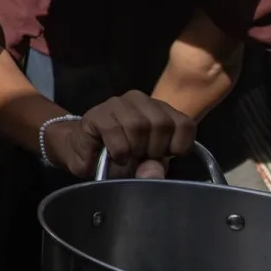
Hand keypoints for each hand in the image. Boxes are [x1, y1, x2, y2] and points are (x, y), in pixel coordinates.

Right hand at [49, 91, 195, 178]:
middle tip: (141, 157)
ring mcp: (117, 104)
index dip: (178, 146)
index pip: (184, 124)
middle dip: (154, 149)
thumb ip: (156, 167)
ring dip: (133, 149)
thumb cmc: (122, 158)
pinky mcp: (97, 113)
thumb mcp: (146, 166)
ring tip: (127, 156)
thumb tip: (154, 170)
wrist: (85, 153)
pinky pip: (114, 131)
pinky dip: (117, 150)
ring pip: (138, 125)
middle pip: (162, 123)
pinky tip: (114, 156)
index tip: (165, 156)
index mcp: (160, 111)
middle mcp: (141, 101)